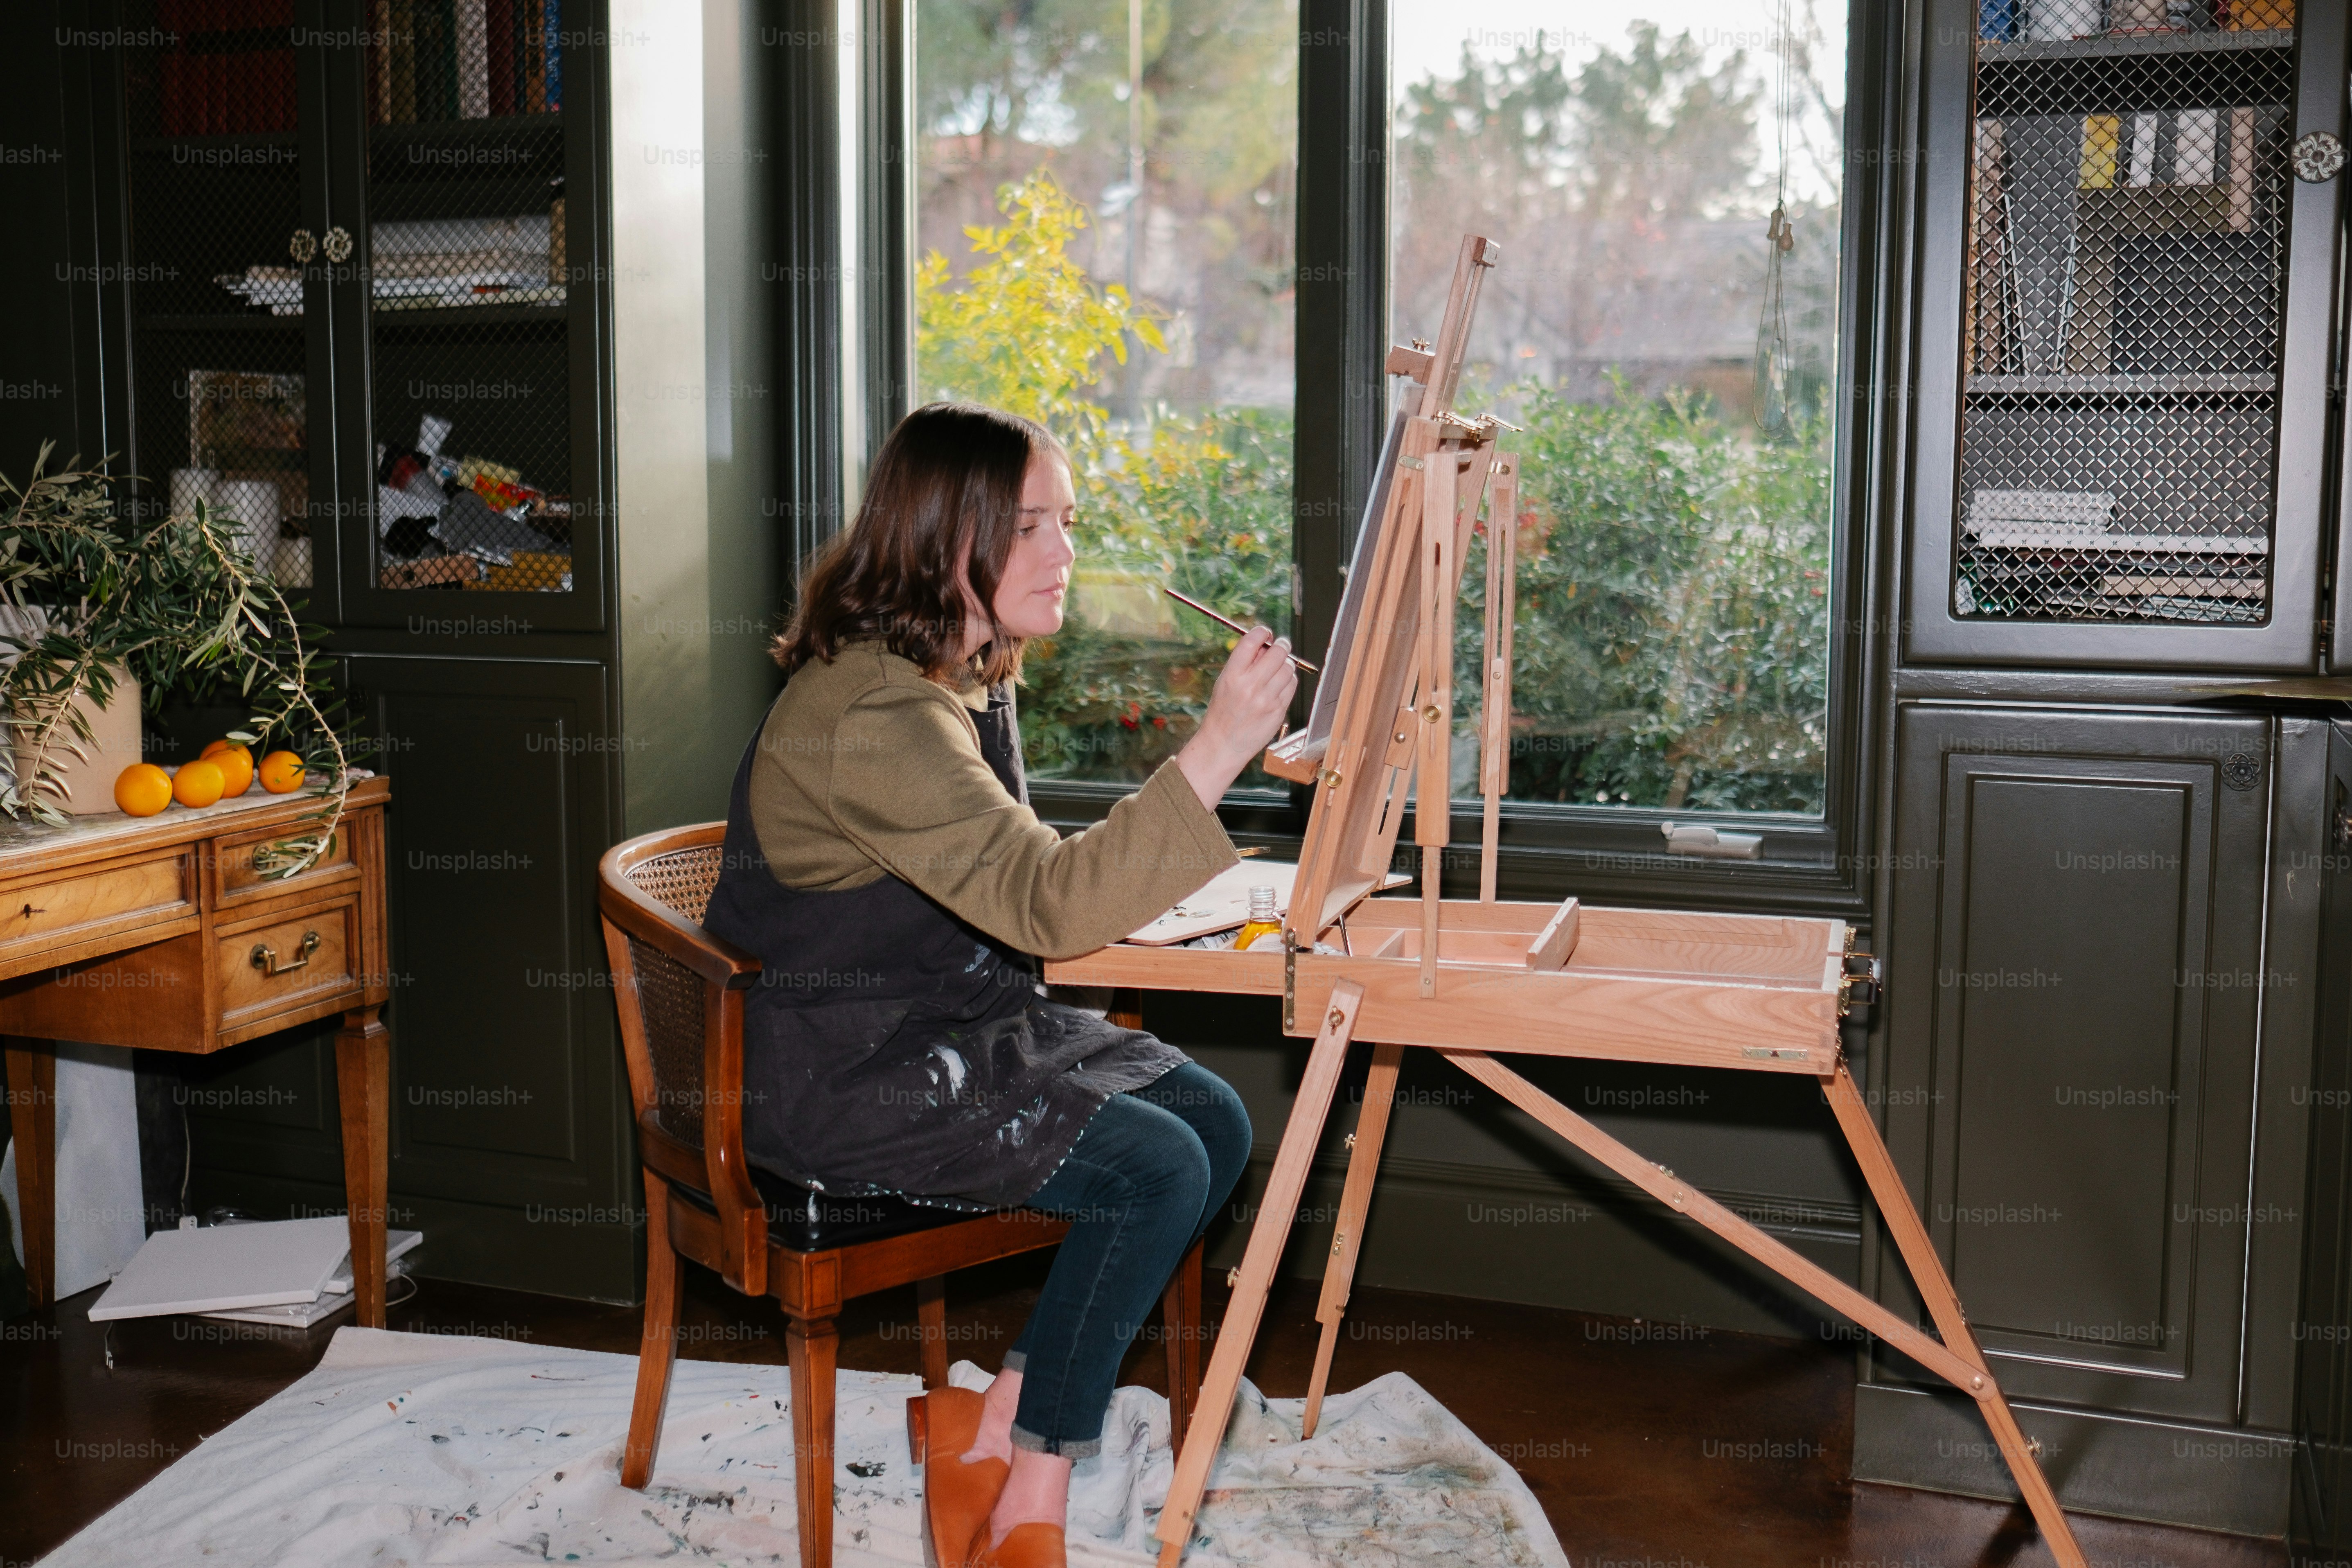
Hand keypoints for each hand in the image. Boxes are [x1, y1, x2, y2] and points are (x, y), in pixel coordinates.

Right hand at [1175, 625, 1297, 808]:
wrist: (1223, 744)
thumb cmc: (1223, 712)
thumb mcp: (1225, 682)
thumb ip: (1244, 663)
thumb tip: (1266, 644)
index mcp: (1232, 675)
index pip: (1252, 642)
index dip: (1262, 632)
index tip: (1266, 632)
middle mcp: (1250, 685)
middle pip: (1277, 652)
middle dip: (1281, 645)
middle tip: (1281, 644)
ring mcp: (1266, 699)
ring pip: (1288, 668)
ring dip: (1286, 663)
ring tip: (1278, 668)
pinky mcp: (1278, 710)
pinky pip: (1292, 685)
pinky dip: (1289, 680)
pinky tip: (1280, 684)